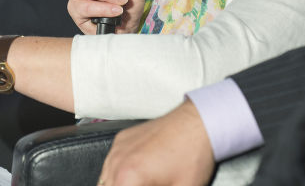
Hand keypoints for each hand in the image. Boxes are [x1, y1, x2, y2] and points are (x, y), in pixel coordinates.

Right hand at [100, 100, 215, 185]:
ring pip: (104, 179)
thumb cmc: (192, 154)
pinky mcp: (123, 139)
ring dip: (119, 185)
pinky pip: (111, 162)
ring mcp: (118, 148)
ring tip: (142, 183)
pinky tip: (138, 175)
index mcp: (128, 178)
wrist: (199, 124)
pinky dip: (120, 173)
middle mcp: (117, 161)